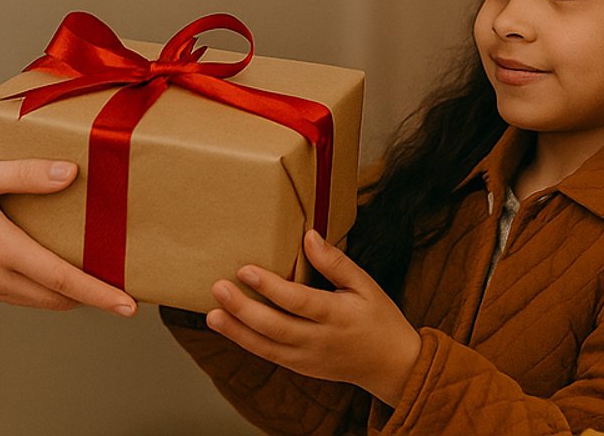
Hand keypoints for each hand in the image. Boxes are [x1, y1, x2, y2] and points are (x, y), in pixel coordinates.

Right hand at [0, 156, 135, 315]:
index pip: (61, 279)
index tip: (128, 305)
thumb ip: (26, 174)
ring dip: (61, 292)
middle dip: (87, 296)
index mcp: (0, 248)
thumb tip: (69, 174)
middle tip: (117, 285)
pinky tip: (42, 268)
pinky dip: (36, 288)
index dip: (99, 293)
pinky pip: (12, 294)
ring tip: (87, 275)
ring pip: (33, 299)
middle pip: (53, 297)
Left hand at [203, 230, 421, 406]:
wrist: (391, 366)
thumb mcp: (365, 285)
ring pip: (266, 347)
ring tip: (212, 314)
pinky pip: (269, 356)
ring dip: (236, 331)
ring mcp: (308, 358)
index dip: (270, 287)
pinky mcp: (301, 367)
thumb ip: (336, 262)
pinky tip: (228, 328)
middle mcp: (319, 340)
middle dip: (243, 309)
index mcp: (337, 315)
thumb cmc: (379, 319)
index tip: (245, 269)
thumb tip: (309, 237)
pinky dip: (247, 342)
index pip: (298, 301)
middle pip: (275, 327)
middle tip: (218, 288)